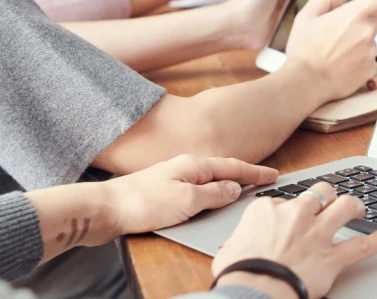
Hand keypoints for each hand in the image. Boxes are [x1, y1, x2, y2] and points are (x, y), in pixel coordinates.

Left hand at [102, 155, 277, 235]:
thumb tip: (234, 189)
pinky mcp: (161, 193)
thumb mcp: (187, 200)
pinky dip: (210, 194)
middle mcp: (183, 168)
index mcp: (193, 165)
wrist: (103, 210)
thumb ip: (214, 194)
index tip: (273, 175)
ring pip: (208, 180)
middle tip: (264, 181)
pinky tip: (209, 202)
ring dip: (226, 185)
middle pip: (222, 170)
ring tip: (243, 191)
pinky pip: (195, 190)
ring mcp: (171, 179)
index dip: (255, 173)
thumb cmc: (142, 203)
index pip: (233, 167)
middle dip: (244, 175)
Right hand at [212, 182, 376, 298]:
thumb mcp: (229, 249)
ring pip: (344, 207)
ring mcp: (317, 234)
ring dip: (354, 205)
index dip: (289, 210)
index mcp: (268, 210)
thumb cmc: (238, 274)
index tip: (289, 219)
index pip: (285, 200)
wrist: (252, 292)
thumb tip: (240, 245)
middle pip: (320, 193)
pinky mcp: (332, 257)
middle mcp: (296, 215)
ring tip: (359, 208)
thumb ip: (241, 239)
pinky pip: (363, 245)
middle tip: (331, 203)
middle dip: (327, 196)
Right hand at [286, 0, 376, 101]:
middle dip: (370, 17)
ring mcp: (371, 52)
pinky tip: (341, 63)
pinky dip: (359, 59)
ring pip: (373, 40)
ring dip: (361, 41)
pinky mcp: (370, 69)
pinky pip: (369, 58)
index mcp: (355, 14)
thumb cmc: (305, 49)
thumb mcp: (306, 15)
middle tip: (349, 25)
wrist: (306, 82)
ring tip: (338, 50)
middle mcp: (368, 32)